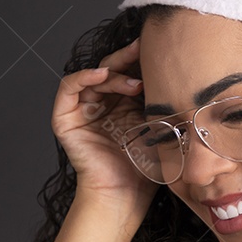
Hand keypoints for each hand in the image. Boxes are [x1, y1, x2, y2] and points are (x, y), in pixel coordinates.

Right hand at [51, 37, 156, 213]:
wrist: (126, 192)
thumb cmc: (144, 167)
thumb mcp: (157, 124)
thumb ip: (158, 98)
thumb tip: (176, 70)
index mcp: (123, 104)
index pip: (128, 72)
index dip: (140, 60)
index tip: (159, 49)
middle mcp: (102, 104)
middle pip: (111, 69)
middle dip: (127, 58)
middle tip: (143, 49)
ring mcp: (83, 110)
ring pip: (94, 76)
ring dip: (113, 73)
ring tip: (134, 84)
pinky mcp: (65, 119)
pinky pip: (68, 88)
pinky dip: (83, 76)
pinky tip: (102, 75)